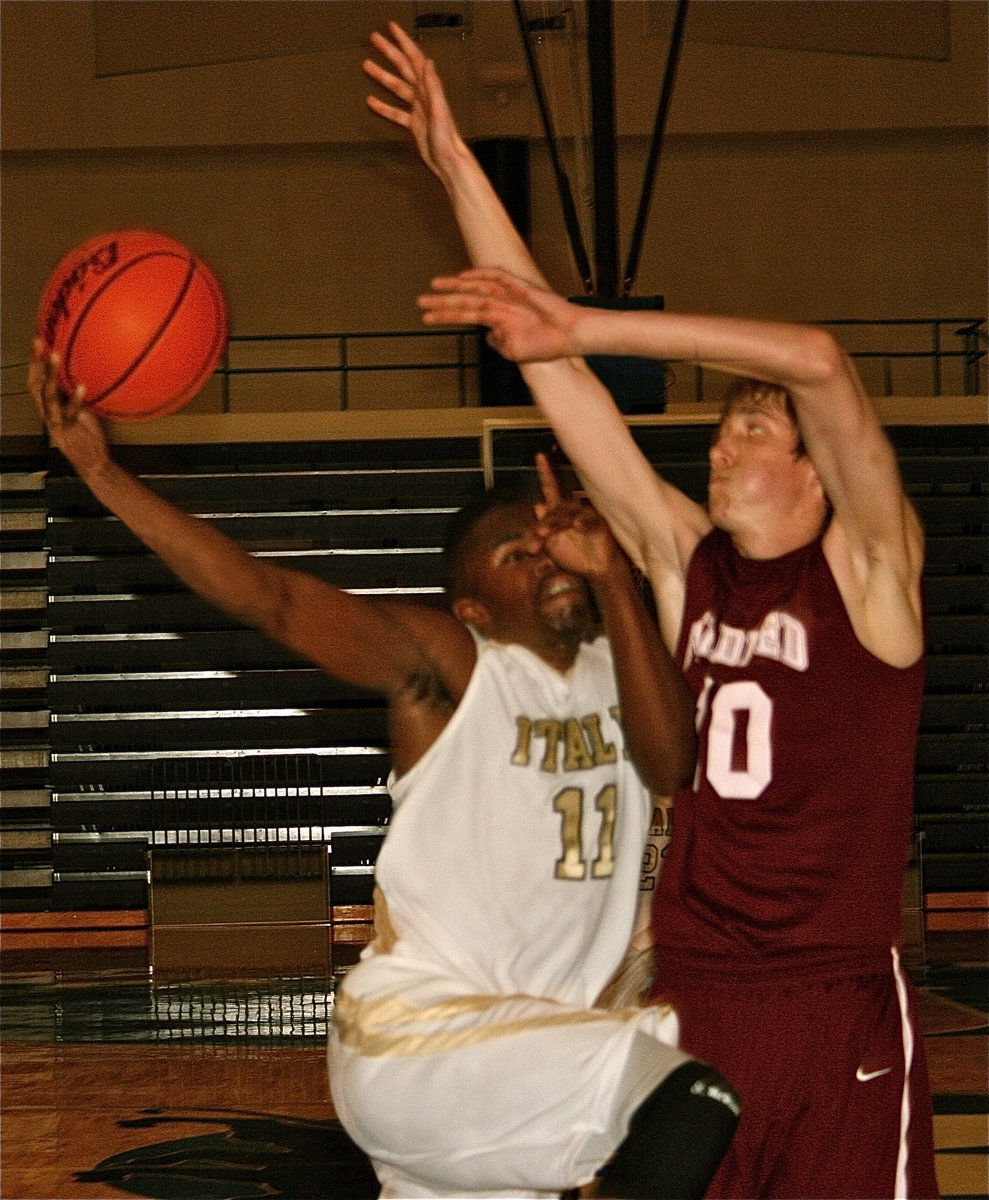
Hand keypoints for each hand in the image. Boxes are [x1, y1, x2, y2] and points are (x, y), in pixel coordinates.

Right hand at [28, 338, 110, 480]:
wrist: (93, 465)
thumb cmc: (89, 437)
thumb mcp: (82, 412)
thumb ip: (78, 397)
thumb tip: (87, 375)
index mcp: (49, 408)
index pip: (36, 382)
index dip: (35, 363)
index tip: (38, 342)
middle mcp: (48, 414)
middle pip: (35, 384)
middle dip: (35, 363)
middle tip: (39, 342)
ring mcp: (57, 422)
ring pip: (47, 396)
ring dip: (50, 374)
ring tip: (55, 356)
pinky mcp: (69, 431)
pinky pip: (70, 413)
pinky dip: (75, 400)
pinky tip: (82, 387)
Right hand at [363, 22, 464, 178]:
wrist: (448, 160)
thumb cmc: (446, 138)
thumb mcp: (439, 109)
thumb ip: (433, 85)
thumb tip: (428, 62)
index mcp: (429, 89)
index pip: (414, 59)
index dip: (403, 42)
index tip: (392, 29)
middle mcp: (423, 95)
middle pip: (403, 67)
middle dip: (389, 52)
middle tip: (375, 39)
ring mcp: (418, 108)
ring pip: (397, 87)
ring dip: (383, 76)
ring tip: (368, 66)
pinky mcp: (414, 123)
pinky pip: (396, 112)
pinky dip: (384, 107)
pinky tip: (372, 102)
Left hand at [418, 267, 578, 362]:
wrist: (570, 335)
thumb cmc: (547, 344)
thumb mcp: (514, 352)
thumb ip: (498, 343)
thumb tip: (487, 336)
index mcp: (496, 319)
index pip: (465, 315)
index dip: (446, 315)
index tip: (427, 318)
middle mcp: (499, 305)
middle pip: (465, 300)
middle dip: (442, 301)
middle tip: (420, 301)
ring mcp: (508, 295)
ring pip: (476, 288)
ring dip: (455, 287)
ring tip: (434, 286)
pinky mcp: (520, 287)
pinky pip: (498, 277)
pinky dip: (481, 275)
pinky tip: (464, 276)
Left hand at [534, 452, 620, 581]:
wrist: (597, 571)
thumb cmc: (576, 556)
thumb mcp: (552, 545)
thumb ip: (542, 529)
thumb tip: (537, 505)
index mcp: (560, 512)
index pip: (551, 489)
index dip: (546, 472)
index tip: (540, 456)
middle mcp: (572, 511)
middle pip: (557, 507)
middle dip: (545, 520)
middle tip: (537, 534)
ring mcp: (586, 516)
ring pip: (570, 514)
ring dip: (557, 523)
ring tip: (546, 534)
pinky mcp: (599, 525)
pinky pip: (591, 520)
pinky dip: (583, 522)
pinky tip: (577, 526)